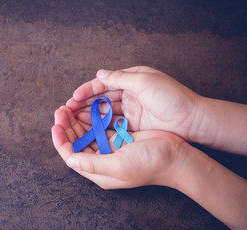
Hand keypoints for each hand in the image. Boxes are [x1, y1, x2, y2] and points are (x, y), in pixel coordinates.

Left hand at [51, 105, 188, 188]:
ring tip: (69, 106)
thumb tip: (69, 160)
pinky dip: (92, 117)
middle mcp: (101, 160)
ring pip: (86, 132)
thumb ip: (93, 164)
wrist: (176, 158)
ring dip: (77, 120)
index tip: (55, 124)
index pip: (71, 155)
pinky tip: (87, 108)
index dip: (61, 140)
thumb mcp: (119, 166)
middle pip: (77, 142)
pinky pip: (100, 126)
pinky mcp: (119, 137)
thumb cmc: (149, 165)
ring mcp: (110, 148)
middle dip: (67, 126)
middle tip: (61, 109)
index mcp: (98, 171)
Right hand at [66, 66, 201, 141]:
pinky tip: (88, 127)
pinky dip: (100, 124)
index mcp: (132, 79)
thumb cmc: (170, 97)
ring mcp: (131, 110)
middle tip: (68, 110)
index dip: (87, 89)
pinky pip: (113, 123)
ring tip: (73, 119)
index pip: (104, 83)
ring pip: (105, 111)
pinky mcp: (133, 124)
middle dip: (84, 103)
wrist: (191, 120)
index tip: (74, 97)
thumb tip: (99, 73)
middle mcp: (129, 94)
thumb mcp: (144, 81)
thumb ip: (120, 78)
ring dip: (89, 114)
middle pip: (101, 97)